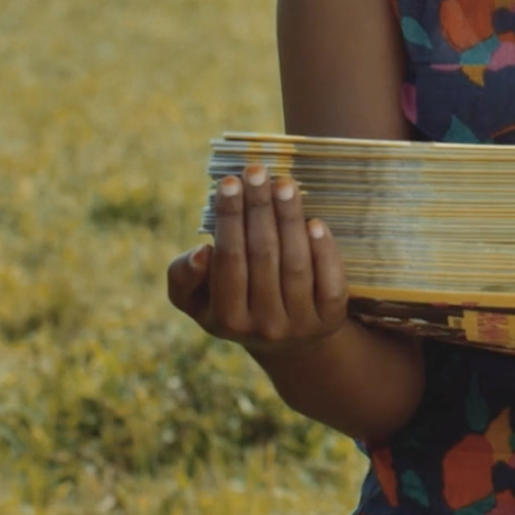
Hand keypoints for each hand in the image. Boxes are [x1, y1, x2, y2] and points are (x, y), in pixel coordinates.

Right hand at [165, 163, 350, 355]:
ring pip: (295, 264)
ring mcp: (300, 324)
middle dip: (259, 209)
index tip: (230, 180)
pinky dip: (323, 250)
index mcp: (227, 320)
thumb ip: (183, 278)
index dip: (229, 219)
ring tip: (284, 183)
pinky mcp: (331, 318)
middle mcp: (264, 326)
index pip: (229, 260)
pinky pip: (329, 281)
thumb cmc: (234, 304)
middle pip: (263, 257)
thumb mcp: (197, 300)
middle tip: (257, 171)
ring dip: (290, 219)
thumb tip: (202, 252)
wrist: (287, 343)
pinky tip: (315, 221)